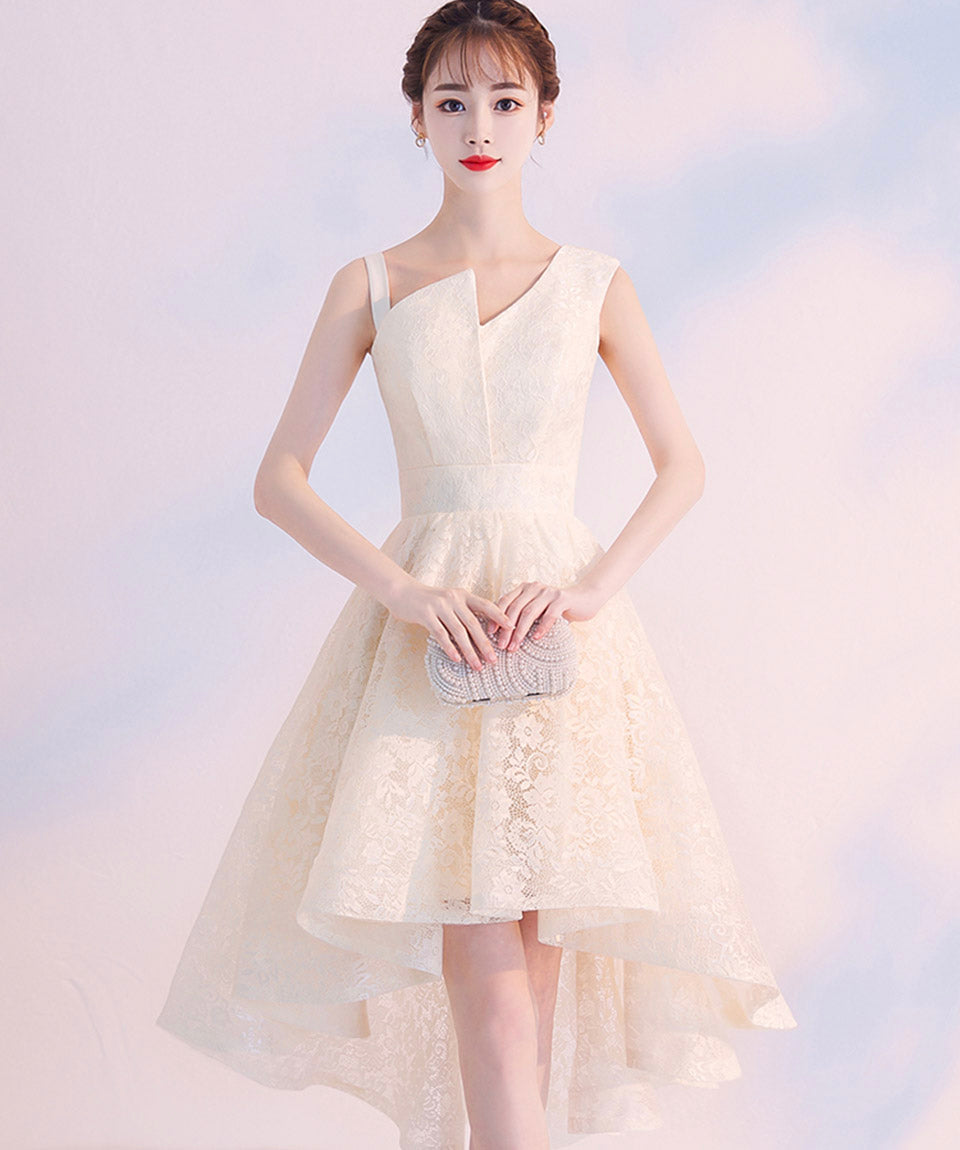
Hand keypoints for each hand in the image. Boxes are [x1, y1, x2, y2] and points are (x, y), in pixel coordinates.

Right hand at [384, 580, 514, 671]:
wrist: (403, 592)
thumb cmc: (429, 600)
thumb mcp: (450, 600)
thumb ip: (464, 611)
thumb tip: (483, 631)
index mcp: (462, 595)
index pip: (485, 605)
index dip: (499, 615)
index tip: (512, 627)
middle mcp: (453, 599)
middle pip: (474, 624)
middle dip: (485, 643)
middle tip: (494, 659)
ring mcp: (439, 606)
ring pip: (459, 632)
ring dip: (469, 651)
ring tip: (477, 665)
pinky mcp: (426, 615)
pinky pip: (441, 634)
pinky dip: (450, 647)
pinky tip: (457, 659)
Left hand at [489, 580, 608, 650]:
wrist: (585, 598)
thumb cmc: (557, 608)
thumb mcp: (537, 609)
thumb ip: (523, 615)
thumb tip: (502, 636)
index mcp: (524, 588)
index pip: (504, 601)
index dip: (495, 617)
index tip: (489, 634)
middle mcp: (534, 587)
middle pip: (514, 608)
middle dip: (506, 629)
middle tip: (501, 646)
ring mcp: (548, 592)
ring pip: (529, 613)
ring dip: (520, 632)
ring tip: (514, 647)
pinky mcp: (562, 599)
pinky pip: (549, 615)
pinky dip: (542, 628)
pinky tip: (536, 639)